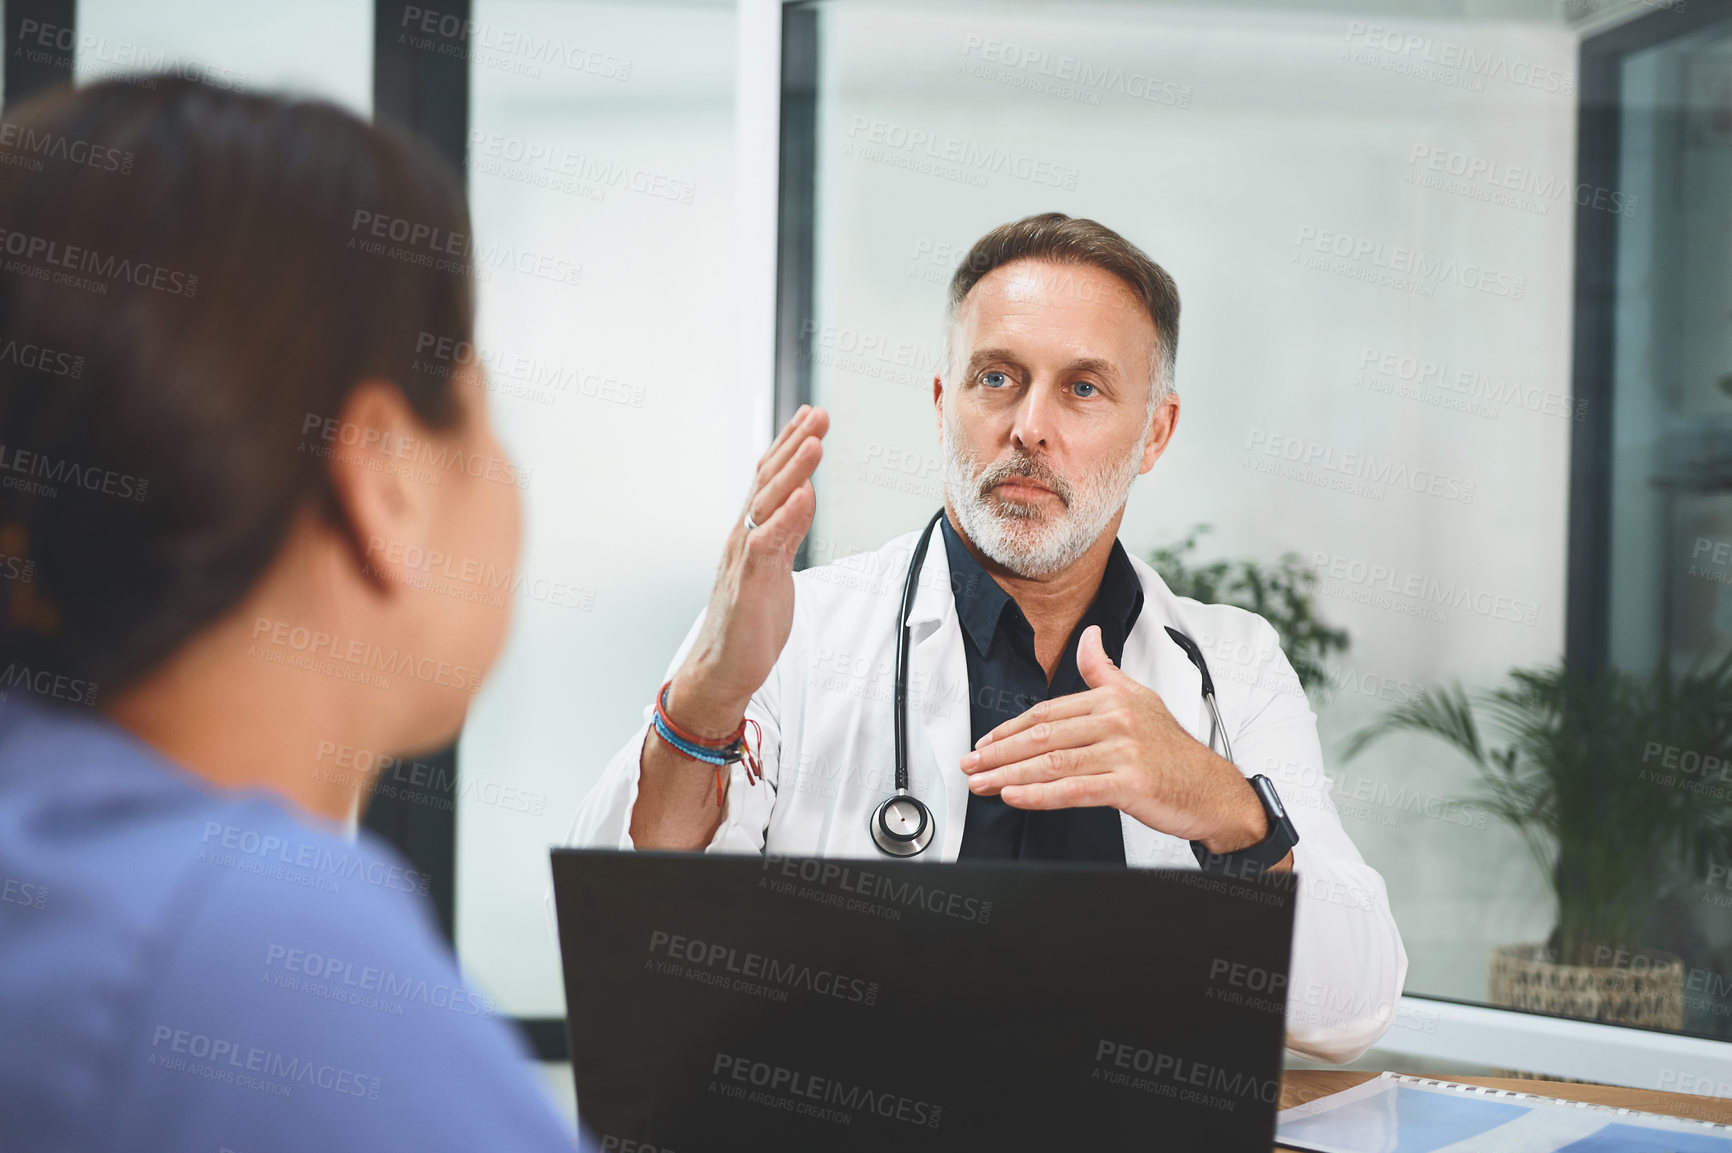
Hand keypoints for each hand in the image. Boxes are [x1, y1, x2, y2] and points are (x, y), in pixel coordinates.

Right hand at [666, 405, 828, 736]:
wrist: (721, 669)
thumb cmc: (749, 620)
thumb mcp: (775, 567)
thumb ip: (788, 530)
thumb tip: (804, 495)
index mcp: (751, 533)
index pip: (769, 480)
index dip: (788, 446)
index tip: (809, 416)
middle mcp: (744, 537)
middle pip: (768, 481)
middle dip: (794, 444)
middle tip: (817, 413)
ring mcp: (744, 559)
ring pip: (767, 504)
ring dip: (791, 471)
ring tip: (814, 441)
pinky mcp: (749, 585)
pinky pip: (767, 544)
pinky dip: (786, 519)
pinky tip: (804, 497)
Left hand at [959, 625, 1279, 858]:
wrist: (1213, 791)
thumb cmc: (1173, 751)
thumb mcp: (1140, 698)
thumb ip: (1104, 671)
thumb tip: (1088, 636)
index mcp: (1113, 698)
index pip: (1048, 712)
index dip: (1010, 728)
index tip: (984, 743)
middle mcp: (1118, 720)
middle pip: (1043, 735)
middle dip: (999, 753)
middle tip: (970, 765)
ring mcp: (1124, 752)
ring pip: (1053, 762)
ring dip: (1009, 775)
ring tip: (981, 784)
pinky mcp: (1131, 784)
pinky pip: (1074, 790)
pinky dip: (1039, 795)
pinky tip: (1014, 798)